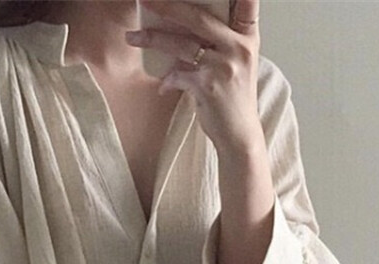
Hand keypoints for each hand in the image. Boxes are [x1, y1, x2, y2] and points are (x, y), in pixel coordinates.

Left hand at [125, 0, 263, 151]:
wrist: (239, 135)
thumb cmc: (232, 98)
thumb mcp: (235, 63)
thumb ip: (216, 42)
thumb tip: (177, 30)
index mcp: (247, 37)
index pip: (246, 3)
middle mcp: (238, 47)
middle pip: (198, 17)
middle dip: (167, 6)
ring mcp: (224, 66)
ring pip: (181, 44)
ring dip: (152, 39)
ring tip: (132, 37)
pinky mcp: (208, 86)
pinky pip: (178, 75)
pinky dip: (168, 79)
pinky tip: (163, 86)